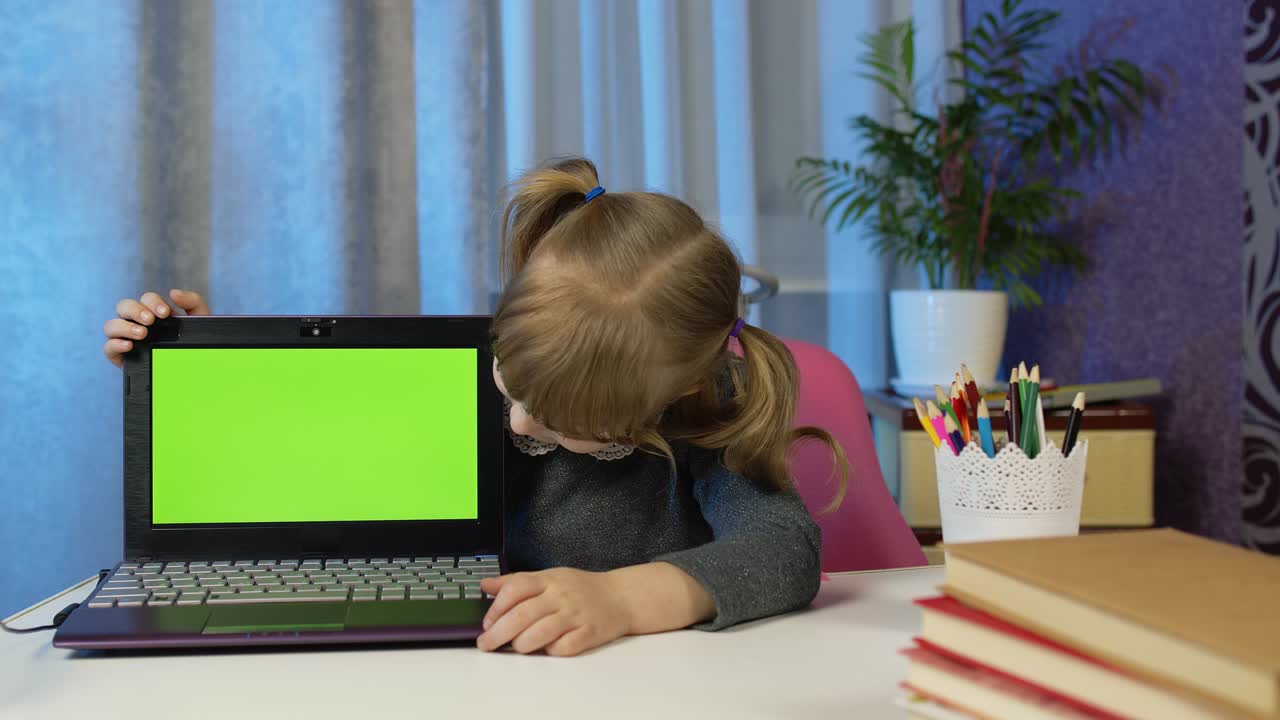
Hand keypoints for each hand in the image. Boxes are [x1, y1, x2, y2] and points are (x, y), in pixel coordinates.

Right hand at [102, 289, 210, 366]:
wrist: (194, 367)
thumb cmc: (193, 340)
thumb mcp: (199, 319)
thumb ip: (192, 301)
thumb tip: (173, 293)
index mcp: (153, 311)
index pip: (146, 299)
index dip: (153, 302)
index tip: (165, 313)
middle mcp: (136, 321)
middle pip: (123, 306)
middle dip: (135, 310)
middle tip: (150, 321)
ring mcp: (126, 338)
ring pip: (111, 325)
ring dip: (124, 327)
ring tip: (142, 334)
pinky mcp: (120, 356)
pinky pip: (108, 347)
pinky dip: (115, 344)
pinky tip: (129, 345)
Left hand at [476, 568, 631, 656]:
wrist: (621, 597)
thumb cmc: (581, 589)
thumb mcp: (549, 576)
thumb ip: (517, 582)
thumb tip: (486, 585)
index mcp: (549, 579)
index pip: (516, 588)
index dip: (496, 607)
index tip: (486, 622)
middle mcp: (561, 595)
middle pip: (523, 614)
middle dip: (498, 632)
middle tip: (486, 644)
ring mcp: (576, 614)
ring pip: (541, 632)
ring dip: (522, 644)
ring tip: (517, 647)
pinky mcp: (589, 633)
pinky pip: (564, 647)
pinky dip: (551, 651)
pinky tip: (547, 649)